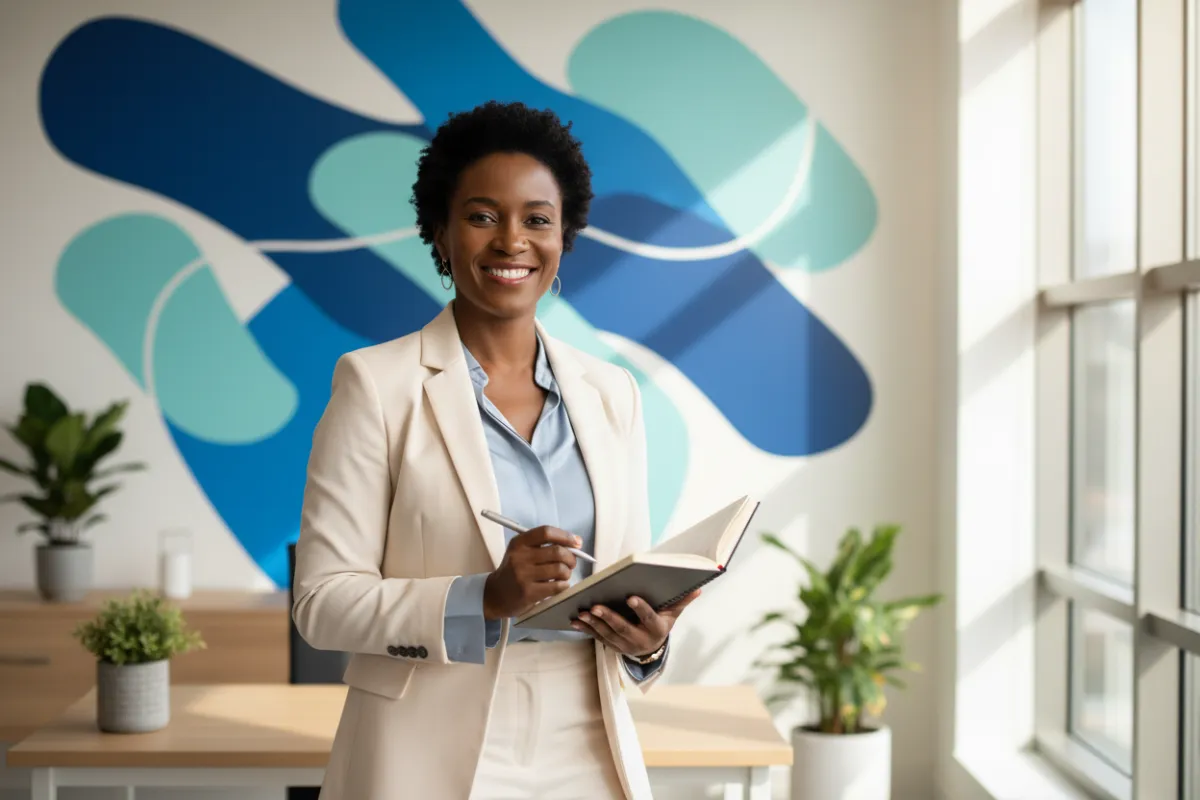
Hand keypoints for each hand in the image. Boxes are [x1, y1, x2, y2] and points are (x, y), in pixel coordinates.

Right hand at [483, 526, 578, 619]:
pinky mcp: (529, 593)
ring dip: (567, 573)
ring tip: (563, 576)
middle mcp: (520, 557)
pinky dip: (563, 585)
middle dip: (571, 557)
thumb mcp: (521, 552)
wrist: (495, 595)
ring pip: (559, 569)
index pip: (546, 532)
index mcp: (519, 543)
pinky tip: (559, 585)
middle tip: (571, 563)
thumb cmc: (514, 572)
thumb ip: (544, 545)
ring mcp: (523, 575)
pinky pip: (557, 586)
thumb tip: (576, 542)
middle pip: (557, 551)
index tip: (576, 542)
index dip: (565, 536)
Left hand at [571, 590, 700, 657]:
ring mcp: (624, 645)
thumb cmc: (661, 624)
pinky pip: (597, 637)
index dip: (640, 609)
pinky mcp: (612, 646)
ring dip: (593, 624)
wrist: (651, 649)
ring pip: (607, 634)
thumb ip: (682, 601)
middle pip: (623, 629)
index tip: (630, 597)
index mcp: (656, 630)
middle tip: (595, 606)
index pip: (648, 619)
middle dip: (609, 618)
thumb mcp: (673, 614)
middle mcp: (639, 640)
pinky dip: (585, 629)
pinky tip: (575, 621)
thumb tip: (698, 588)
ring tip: (582, 612)